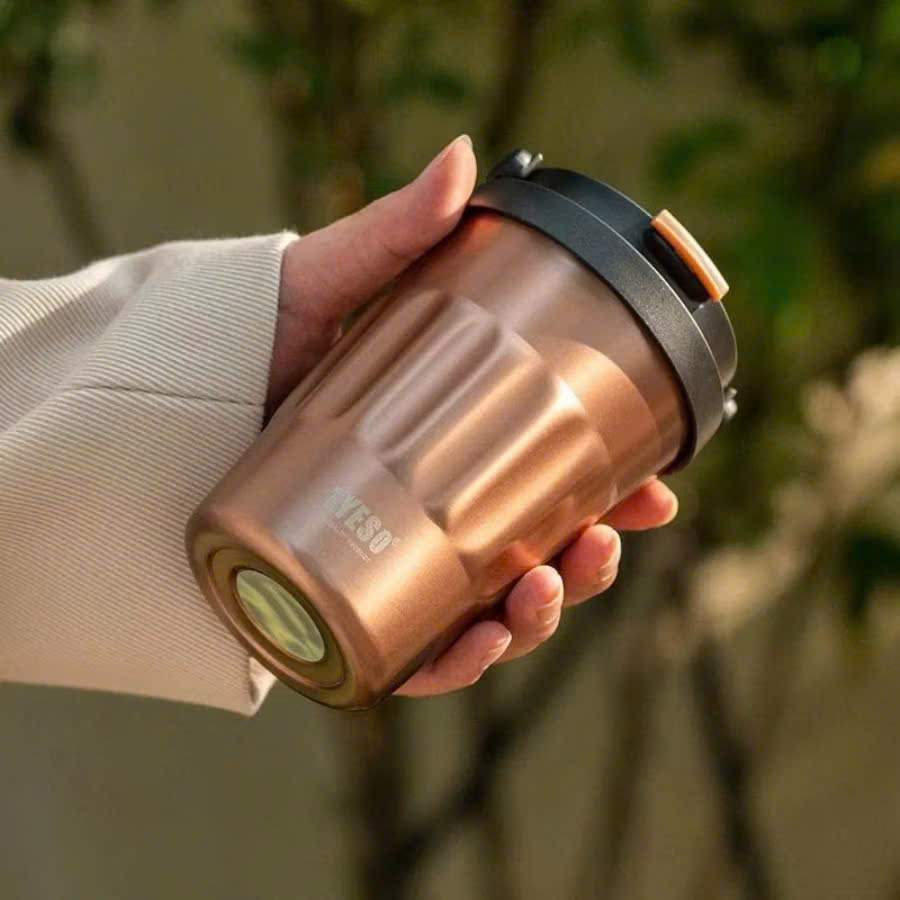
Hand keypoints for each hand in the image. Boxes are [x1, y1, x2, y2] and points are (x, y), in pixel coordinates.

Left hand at [269, 135, 678, 697]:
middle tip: (606, 539)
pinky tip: (479, 642)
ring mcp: (382, 568)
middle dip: (585, 563)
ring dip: (535, 618)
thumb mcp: (325, 285)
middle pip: (528, 557)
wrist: (145, 406)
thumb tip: (467, 157)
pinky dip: (451, 662)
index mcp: (440, 452)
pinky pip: (407, 657)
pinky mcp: (335, 612)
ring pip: (482, 615)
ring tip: (545, 588)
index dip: (609, 493)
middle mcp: (421, 515)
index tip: (654, 490)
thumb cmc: (238, 344)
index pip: (544, 482)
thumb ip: (392, 231)